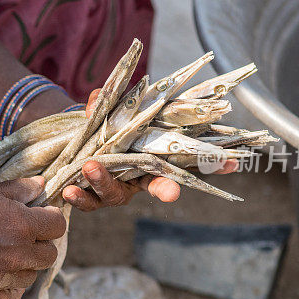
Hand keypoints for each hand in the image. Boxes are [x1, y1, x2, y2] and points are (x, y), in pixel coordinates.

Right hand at [0, 176, 65, 298]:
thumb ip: (20, 189)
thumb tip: (41, 185)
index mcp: (23, 226)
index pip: (57, 227)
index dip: (51, 219)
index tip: (43, 216)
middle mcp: (17, 254)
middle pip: (49, 255)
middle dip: (42, 244)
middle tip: (28, 236)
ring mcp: (1, 276)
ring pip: (31, 277)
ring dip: (26, 266)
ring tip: (11, 256)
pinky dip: (11, 293)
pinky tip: (5, 280)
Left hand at [61, 89, 236, 210]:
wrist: (75, 142)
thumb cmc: (103, 126)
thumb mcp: (109, 109)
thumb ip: (108, 103)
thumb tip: (99, 97)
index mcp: (152, 157)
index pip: (186, 160)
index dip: (209, 165)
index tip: (232, 165)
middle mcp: (138, 178)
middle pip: (157, 186)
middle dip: (167, 189)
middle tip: (172, 192)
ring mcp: (115, 190)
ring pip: (115, 194)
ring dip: (104, 183)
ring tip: (90, 167)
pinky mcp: (91, 197)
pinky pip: (87, 202)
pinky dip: (78, 197)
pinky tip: (67, 191)